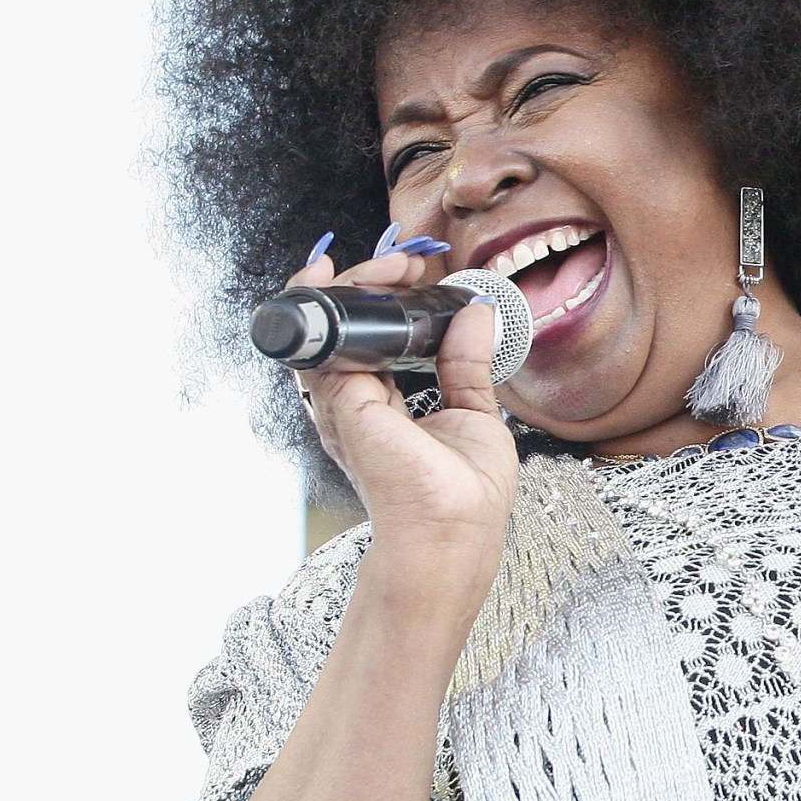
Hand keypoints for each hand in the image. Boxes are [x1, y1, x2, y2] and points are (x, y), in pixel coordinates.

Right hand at [290, 238, 518, 613]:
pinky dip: (337, 304)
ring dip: (356, 285)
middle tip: (403, 264)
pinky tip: (365, 282)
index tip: (410, 274)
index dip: (380, 303)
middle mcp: (355, 406)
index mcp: (382, 409)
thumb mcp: (474, 415)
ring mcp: (343, 406)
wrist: (454, 535)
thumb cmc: (464, 498)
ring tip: (392, 266)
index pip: (367, 343)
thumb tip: (476, 314)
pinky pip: (324, 343)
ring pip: (327, 328)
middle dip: (367, 283)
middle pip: (342, 329)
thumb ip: (465, 365)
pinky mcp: (343, 405)